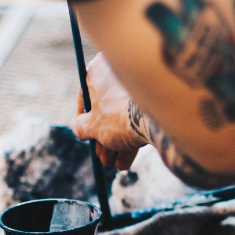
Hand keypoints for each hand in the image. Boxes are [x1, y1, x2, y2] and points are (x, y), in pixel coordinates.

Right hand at [72, 52, 146, 169]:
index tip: (87, 137)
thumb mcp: (92, 125)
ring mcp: (138, 86)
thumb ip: (81, 126)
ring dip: (116, 145)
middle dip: (104, 139)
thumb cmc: (118, 117)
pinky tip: (125, 162)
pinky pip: (139, 119)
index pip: (86, 97)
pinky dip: (131, 140)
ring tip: (114, 163)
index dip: (84, 122)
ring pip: (123, 118)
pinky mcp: (155, 99)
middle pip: (107, 111)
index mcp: (99, 70)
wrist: (154, 118)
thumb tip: (79, 128)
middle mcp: (119, 72)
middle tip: (103, 158)